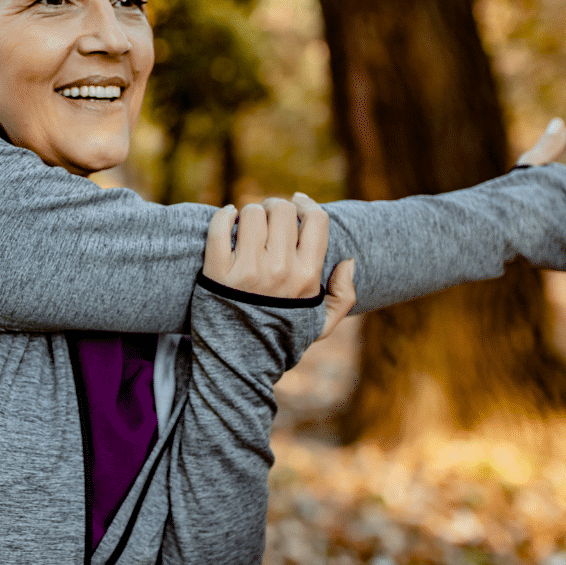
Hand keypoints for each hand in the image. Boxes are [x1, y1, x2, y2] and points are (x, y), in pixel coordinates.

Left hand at [204, 194, 356, 340]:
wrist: (238, 362)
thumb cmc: (281, 336)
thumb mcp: (321, 324)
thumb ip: (343, 296)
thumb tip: (348, 261)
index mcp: (307, 277)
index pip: (316, 219)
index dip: (307, 204)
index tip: (297, 202)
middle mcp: (279, 271)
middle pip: (282, 210)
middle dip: (275, 207)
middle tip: (268, 216)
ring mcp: (247, 271)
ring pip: (251, 213)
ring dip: (249, 213)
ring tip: (247, 225)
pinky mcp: (217, 272)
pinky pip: (219, 227)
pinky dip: (222, 215)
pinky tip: (227, 218)